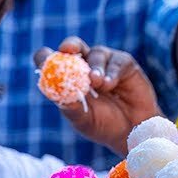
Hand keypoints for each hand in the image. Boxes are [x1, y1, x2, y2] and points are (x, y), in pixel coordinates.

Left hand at [33, 38, 161, 155]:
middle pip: (73, 46)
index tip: (45, 59)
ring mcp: (105, 63)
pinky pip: (116, 61)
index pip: (50, 60)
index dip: (45, 57)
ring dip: (95, 67)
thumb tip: (61, 97)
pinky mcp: (124, 64)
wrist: (133, 131)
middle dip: (70, 46)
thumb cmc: (103, 126)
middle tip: (68, 50)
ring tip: (98, 83)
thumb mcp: (84, 121)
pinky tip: (110, 85)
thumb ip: (72, 108)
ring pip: (96, 53)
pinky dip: (112, 72)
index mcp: (66, 78)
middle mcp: (84, 66)